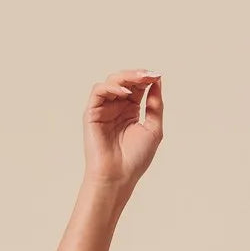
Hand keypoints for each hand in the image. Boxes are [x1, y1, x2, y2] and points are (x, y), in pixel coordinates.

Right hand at [82, 69, 163, 189]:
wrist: (118, 176)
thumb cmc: (135, 158)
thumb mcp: (153, 129)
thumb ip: (155, 106)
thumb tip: (157, 82)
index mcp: (130, 111)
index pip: (137, 87)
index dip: (146, 79)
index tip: (157, 75)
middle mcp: (116, 107)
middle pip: (125, 81)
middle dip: (138, 75)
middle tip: (150, 74)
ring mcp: (103, 108)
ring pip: (112, 82)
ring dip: (126, 77)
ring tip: (140, 80)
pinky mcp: (92, 112)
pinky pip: (99, 91)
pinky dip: (111, 88)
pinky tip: (125, 93)